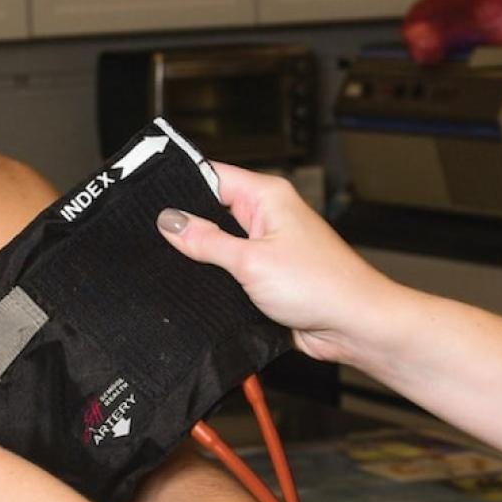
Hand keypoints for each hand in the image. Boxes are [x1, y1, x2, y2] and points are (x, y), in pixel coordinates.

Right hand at [156, 163, 409, 367]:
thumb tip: (171, 221)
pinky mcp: (268, 276)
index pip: (212, 175)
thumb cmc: (323, 286)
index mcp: (267, 196)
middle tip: (154, 239)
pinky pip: (231, 271)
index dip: (180, 185)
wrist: (354, 326)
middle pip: (212, 210)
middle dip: (187, 226)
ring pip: (220, 245)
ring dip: (202, 257)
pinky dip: (216, 279)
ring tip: (174, 266)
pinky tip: (197, 288)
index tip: (148, 198)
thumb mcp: (251, 262)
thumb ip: (206, 241)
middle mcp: (268, 217)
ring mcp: (268, 247)